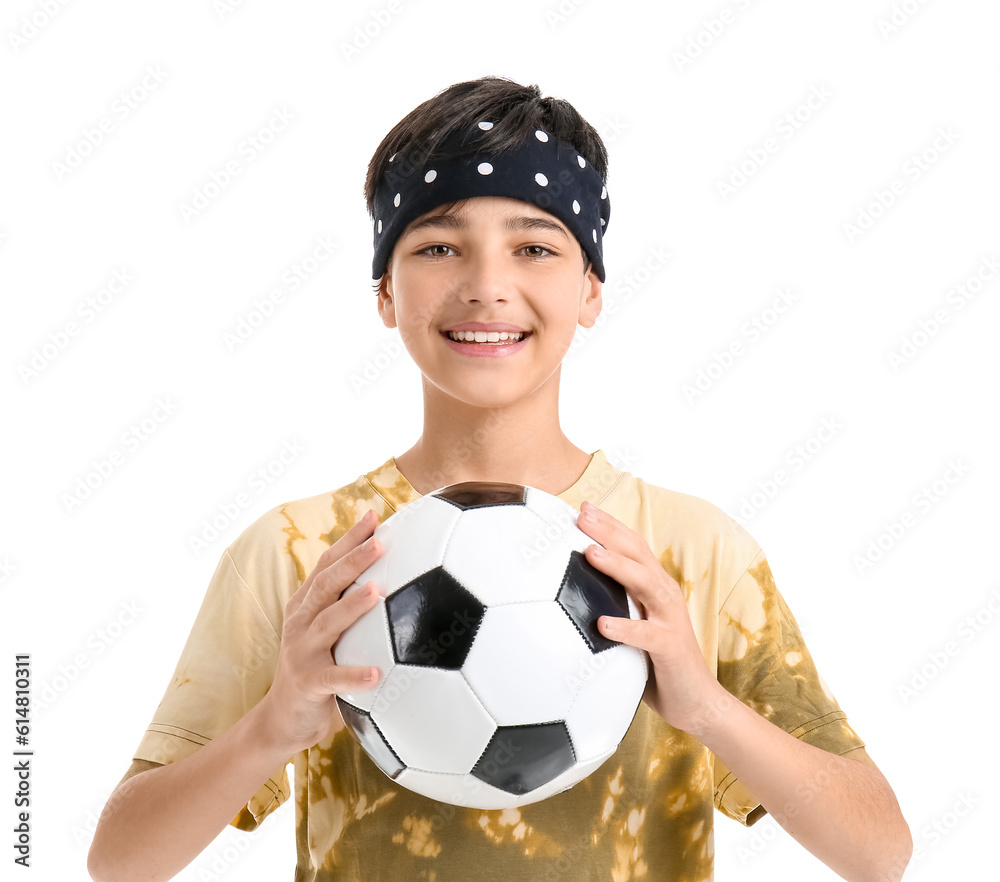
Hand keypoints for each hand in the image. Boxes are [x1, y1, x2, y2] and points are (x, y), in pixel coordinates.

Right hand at [258, 509, 383, 754]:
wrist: (283, 717)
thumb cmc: (318, 667)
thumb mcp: (331, 632)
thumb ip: (352, 607)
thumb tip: (397, 581)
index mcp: (307, 605)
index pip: (327, 564)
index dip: (349, 539)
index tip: (374, 515)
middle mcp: (301, 621)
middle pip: (326, 584)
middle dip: (352, 560)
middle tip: (380, 542)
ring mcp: (301, 651)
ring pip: (327, 623)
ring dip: (352, 606)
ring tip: (377, 591)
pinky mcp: (308, 683)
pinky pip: (333, 678)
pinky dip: (354, 675)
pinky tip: (376, 674)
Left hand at [575, 500, 725, 734]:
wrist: (697, 702)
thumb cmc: (657, 663)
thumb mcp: (633, 626)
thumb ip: (612, 606)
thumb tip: (566, 597)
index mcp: (655, 587)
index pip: (633, 546)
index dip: (610, 525)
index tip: (582, 508)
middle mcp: (665, 595)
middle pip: (638, 554)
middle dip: (609, 532)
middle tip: (582, 515)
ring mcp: (670, 620)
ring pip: (645, 584)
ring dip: (618, 567)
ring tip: (591, 554)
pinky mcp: (670, 648)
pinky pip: (646, 635)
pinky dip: (625, 627)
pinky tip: (602, 623)